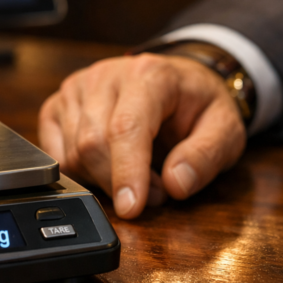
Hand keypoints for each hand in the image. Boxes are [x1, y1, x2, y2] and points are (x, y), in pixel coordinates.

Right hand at [38, 53, 245, 218]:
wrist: (179, 82)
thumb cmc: (199, 105)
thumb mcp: (225, 129)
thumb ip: (205, 156)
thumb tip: (175, 185)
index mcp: (149, 74)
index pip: (126, 127)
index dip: (126, 172)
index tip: (132, 208)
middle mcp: (106, 76)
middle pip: (92, 144)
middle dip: (121, 182)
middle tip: (158, 191)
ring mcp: (77, 88)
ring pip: (73, 153)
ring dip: (104, 179)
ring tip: (138, 172)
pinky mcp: (57, 105)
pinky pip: (57, 155)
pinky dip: (82, 172)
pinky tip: (108, 164)